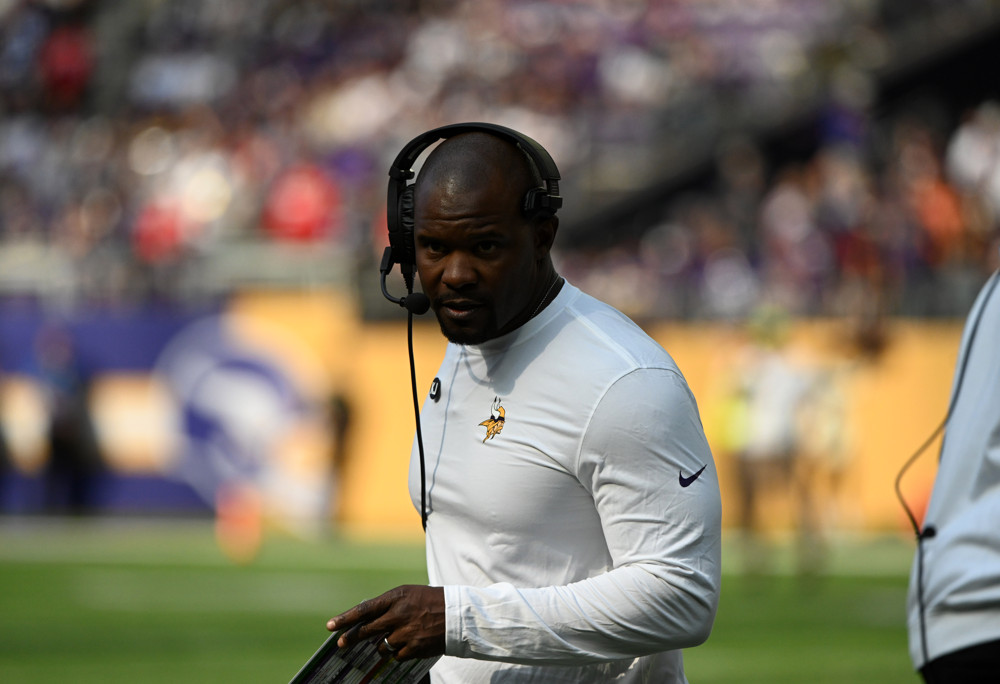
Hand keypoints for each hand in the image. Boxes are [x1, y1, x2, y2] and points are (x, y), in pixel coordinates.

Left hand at [327, 585, 444, 659]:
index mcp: (395, 598)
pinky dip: (397, 652)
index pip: (364, 610)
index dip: (345, 619)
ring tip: (393, 637)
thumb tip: (366, 620)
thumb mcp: (407, 595)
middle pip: (366, 630)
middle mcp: (398, 615)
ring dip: (381, 645)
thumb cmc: (428, 601)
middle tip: (340, 644)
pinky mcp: (414, 648)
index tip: (330, 626)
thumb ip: (386, 606)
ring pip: (380, 646)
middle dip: (350, 638)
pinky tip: (407, 644)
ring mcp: (406, 633)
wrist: (456, 614)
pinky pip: (395, 655)